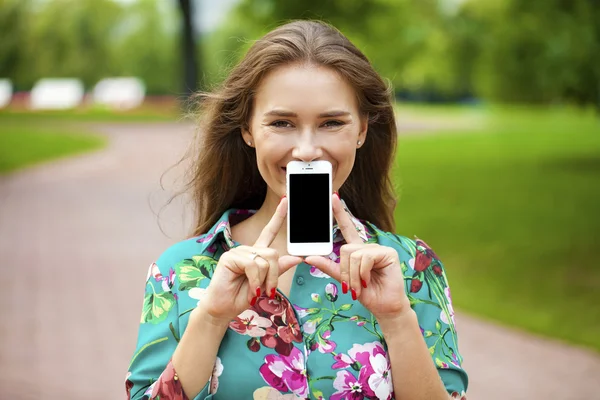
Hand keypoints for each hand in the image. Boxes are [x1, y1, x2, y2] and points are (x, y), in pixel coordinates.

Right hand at [201, 197, 302, 321]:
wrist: (223, 309)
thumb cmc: (241, 297)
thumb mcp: (266, 284)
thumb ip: (278, 270)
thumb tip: (297, 258)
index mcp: (257, 253)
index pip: (269, 231)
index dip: (278, 216)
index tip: (286, 200)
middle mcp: (248, 249)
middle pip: (273, 253)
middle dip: (274, 275)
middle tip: (268, 291)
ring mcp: (238, 252)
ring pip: (265, 260)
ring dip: (264, 280)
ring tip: (255, 291)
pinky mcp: (230, 257)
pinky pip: (253, 265)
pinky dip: (255, 281)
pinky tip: (251, 289)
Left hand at [305, 194, 410, 320]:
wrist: (384, 307)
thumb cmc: (367, 294)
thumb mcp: (344, 280)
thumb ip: (328, 267)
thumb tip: (308, 257)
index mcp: (358, 250)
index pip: (348, 227)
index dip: (340, 212)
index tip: (333, 196)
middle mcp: (367, 247)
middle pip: (345, 249)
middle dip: (345, 271)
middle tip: (352, 286)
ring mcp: (378, 248)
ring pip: (353, 254)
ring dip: (354, 275)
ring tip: (361, 286)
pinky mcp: (387, 253)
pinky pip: (365, 258)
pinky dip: (363, 273)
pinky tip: (369, 281)